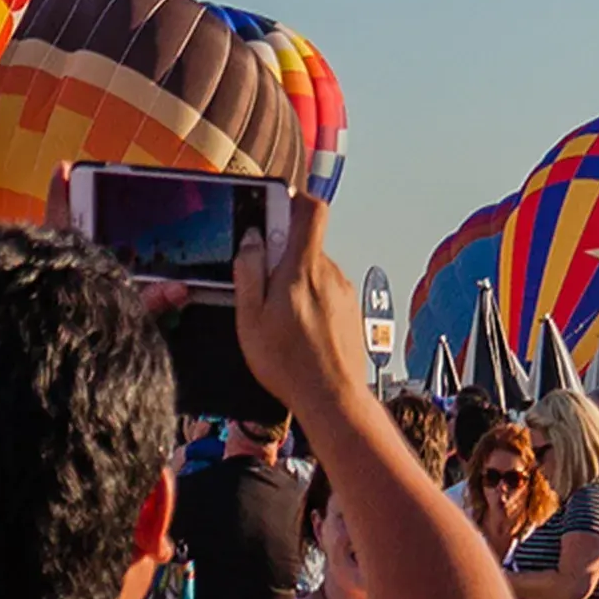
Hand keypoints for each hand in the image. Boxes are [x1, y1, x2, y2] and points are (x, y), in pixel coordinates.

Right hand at [232, 191, 360, 425]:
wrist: (333, 398)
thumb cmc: (290, 364)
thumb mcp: (251, 319)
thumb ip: (249, 273)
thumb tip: (251, 239)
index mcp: (303, 269)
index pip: (311, 209)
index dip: (292, 200)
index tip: (271, 209)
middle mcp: (329, 273)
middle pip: (305, 243)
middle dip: (281, 256)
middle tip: (262, 286)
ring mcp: (343, 292)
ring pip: (314, 270)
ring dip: (295, 282)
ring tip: (280, 318)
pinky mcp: (350, 311)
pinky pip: (326, 292)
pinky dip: (310, 302)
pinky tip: (299, 331)